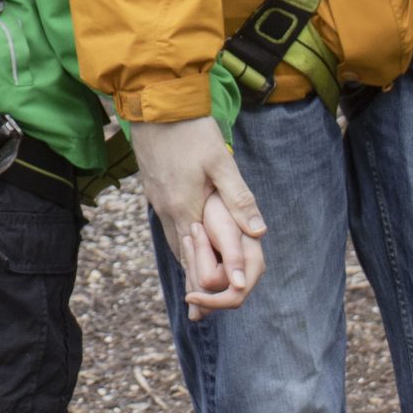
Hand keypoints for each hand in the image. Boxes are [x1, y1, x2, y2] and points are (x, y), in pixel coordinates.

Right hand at [129, 116, 267, 319]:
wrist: (153, 101)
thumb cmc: (191, 130)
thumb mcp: (221, 162)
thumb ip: (240, 198)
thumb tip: (260, 231)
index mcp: (185, 207)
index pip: (198, 256)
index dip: (211, 281)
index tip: (220, 304)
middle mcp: (167, 209)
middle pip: (183, 255)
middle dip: (194, 282)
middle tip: (201, 311)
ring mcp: (157, 199)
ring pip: (174, 240)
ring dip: (186, 262)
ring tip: (194, 286)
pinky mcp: (153, 188)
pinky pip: (168, 225)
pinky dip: (179, 242)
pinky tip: (184, 243)